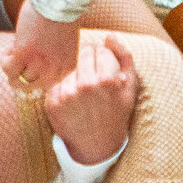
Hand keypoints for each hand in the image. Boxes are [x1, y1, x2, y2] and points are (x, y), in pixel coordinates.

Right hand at [6, 0, 84, 93]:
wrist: (59, 0)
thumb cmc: (61, 14)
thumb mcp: (63, 44)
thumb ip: (53, 56)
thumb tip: (34, 61)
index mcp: (66, 68)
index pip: (45, 85)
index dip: (34, 72)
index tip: (32, 58)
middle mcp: (54, 71)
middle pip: (29, 87)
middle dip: (20, 73)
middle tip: (19, 55)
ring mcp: (39, 64)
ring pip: (16, 80)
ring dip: (12, 65)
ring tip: (15, 47)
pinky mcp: (25, 54)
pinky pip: (8, 67)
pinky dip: (5, 59)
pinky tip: (12, 45)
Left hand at [44, 32, 136, 165]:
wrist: (97, 146)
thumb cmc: (116, 114)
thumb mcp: (130, 88)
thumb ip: (125, 57)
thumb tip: (110, 36)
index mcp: (107, 80)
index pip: (100, 50)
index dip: (103, 58)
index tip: (105, 71)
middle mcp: (85, 86)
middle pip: (83, 53)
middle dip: (89, 61)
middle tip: (93, 78)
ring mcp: (66, 94)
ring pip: (70, 68)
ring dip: (77, 75)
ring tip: (84, 95)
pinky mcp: (52, 102)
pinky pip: (58, 82)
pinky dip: (64, 88)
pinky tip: (73, 102)